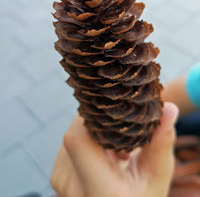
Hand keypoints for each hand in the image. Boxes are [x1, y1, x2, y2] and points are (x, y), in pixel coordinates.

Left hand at [51, 102, 177, 196]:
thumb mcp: (156, 177)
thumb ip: (160, 143)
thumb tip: (169, 108)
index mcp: (96, 188)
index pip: (77, 139)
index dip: (92, 117)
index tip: (114, 113)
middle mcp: (70, 186)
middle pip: (76, 134)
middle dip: (100, 126)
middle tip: (124, 137)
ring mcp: (60, 181)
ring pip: (74, 136)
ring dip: (95, 134)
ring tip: (118, 151)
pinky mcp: (58, 176)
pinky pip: (70, 146)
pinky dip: (89, 143)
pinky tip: (107, 157)